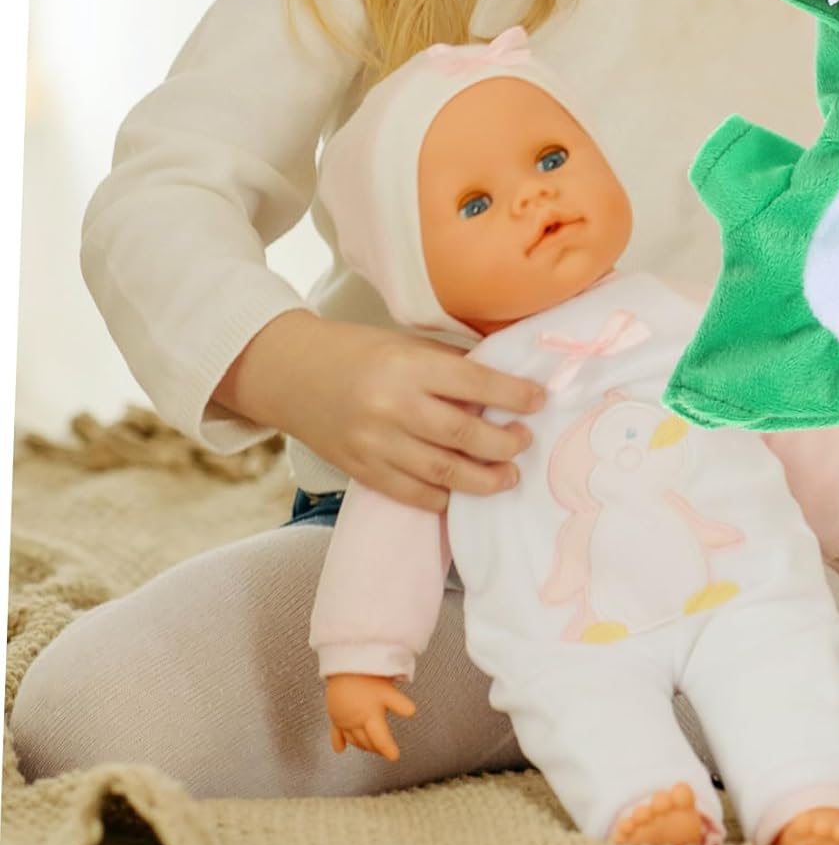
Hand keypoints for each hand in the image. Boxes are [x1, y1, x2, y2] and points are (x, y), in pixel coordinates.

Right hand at [214, 311, 544, 511]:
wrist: (292, 374)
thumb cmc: (360, 352)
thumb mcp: (408, 345)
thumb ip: (452, 366)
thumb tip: (506, 384)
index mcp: (408, 366)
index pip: (475, 383)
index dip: (514, 395)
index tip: (540, 401)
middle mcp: (392, 407)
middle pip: (463, 435)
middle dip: (505, 444)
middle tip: (525, 442)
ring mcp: (375, 444)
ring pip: (442, 472)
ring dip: (484, 479)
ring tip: (509, 476)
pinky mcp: (362, 471)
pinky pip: (411, 493)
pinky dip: (443, 499)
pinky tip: (463, 493)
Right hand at [325, 672, 415, 761]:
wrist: (343, 665)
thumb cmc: (367, 676)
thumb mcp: (387, 690)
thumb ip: (399, 703)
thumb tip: (412, 712)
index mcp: (370, 716)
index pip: (381, 739)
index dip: (388, 749)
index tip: (395, 757)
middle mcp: (356, 722)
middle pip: (367, 741)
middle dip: (376, 747)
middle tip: (384, 750)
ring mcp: (343, 720)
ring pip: (353, 739)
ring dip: (361, 745)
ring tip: (370, 747)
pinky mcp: (334, 715)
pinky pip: (335, 733)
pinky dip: (338, 742)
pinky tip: (340, 750)